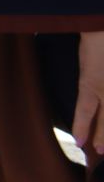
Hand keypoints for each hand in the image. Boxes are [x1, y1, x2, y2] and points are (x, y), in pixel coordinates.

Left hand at [76, 31, 103, 152]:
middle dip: (103, 136)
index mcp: (90, 83)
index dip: (81, 127)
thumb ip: (88, 83)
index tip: (79, 142)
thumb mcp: (86, 66)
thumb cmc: (94, 44)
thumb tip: (90, 92)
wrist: (103, 31)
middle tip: (100, 151)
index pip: (85, 111)